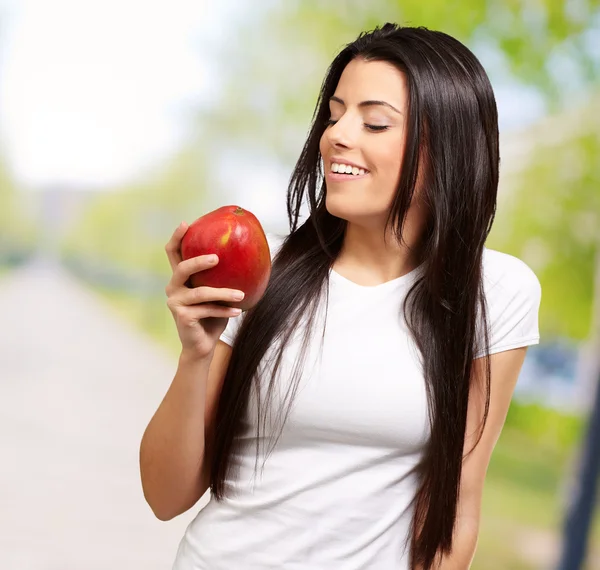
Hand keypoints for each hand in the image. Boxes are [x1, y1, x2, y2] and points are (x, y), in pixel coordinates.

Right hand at [164, 222, 244, 358]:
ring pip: (200, 292)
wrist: (203, 345)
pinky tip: (238, 311)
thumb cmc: (213, 315)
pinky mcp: (181, 316)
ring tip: (241, 294)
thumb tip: (248, 253)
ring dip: (223, 293)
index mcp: (180, 278)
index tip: (186, 224)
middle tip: (217, 258)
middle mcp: (173, 287)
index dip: (177, 238)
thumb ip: (222, 276)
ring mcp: (175, 302)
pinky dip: (224, 310)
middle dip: (198, 261)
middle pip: (181, 268)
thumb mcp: (217, 292)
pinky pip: (206, 309)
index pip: (173, 253)